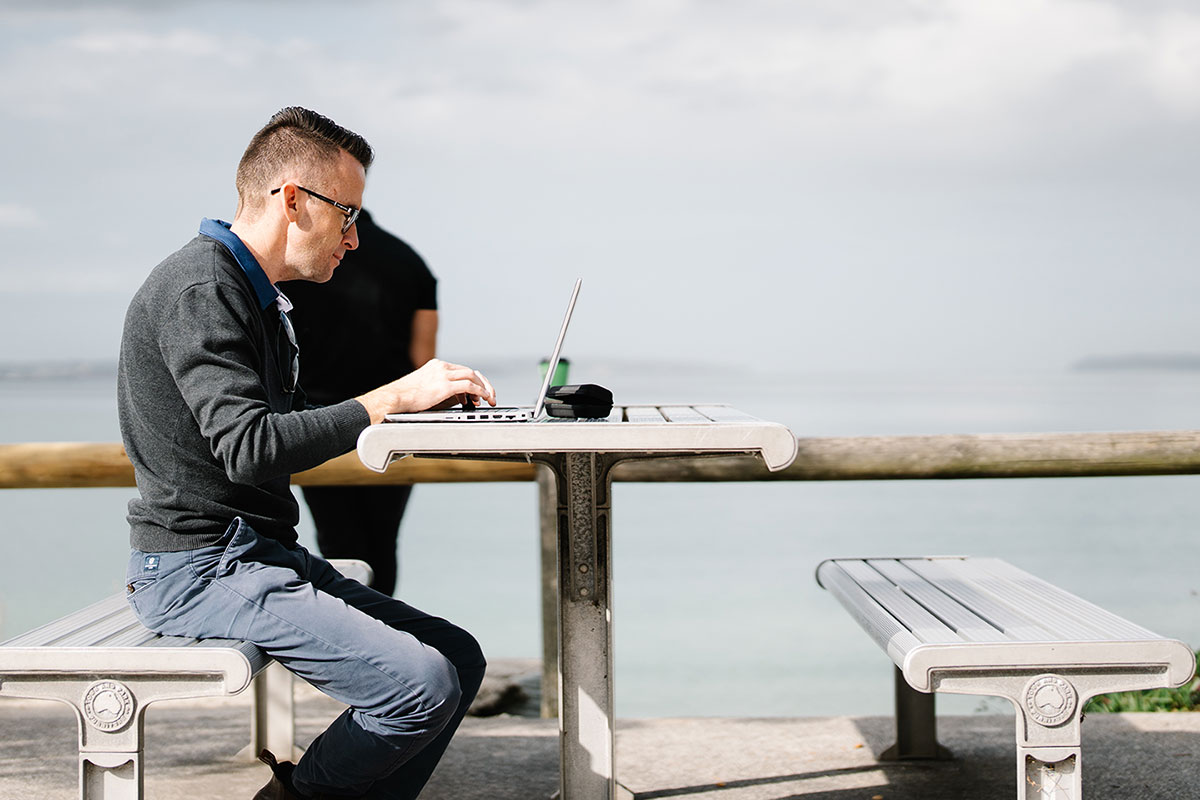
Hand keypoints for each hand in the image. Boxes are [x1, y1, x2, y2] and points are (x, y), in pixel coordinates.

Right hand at [356, 360, 495, 423]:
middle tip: (489, 395)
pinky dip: (479, 392)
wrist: (395, 398)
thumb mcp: (427, 388)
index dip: (474, 381)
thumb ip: (444, 389)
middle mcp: (441, 367)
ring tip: (487, 398)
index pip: (462, 370)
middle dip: (483, 383)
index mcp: (436, 365)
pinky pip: (469, 386)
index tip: (479, 391)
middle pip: (470, 371)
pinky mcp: (444, 385)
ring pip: (472, 376)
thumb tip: (460, 398)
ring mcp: (443, 374)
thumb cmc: (407, 397)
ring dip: (483, 388)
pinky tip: (483, 398)